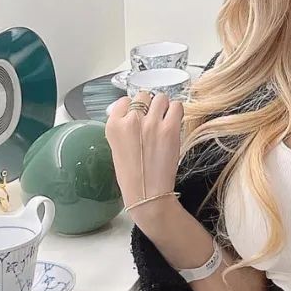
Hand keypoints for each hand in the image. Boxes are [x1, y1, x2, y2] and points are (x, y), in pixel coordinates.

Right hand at [105, 91, 183, 208]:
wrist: (147, 194)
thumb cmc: (132, 176)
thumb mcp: (116, 148)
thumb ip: (122, 127)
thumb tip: (131, 114)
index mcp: (113, 126)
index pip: (124, 101)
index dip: (132, 106)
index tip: (137, 114)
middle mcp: (131, 121)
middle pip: (143, 96)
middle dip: (148, 105)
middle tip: (152, 117)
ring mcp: (151, 123)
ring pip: (160, 98)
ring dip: (163, 106)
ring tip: (164, 118)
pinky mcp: (170, 128)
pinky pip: (177, 106)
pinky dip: (176, 111)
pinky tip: (174, 121)